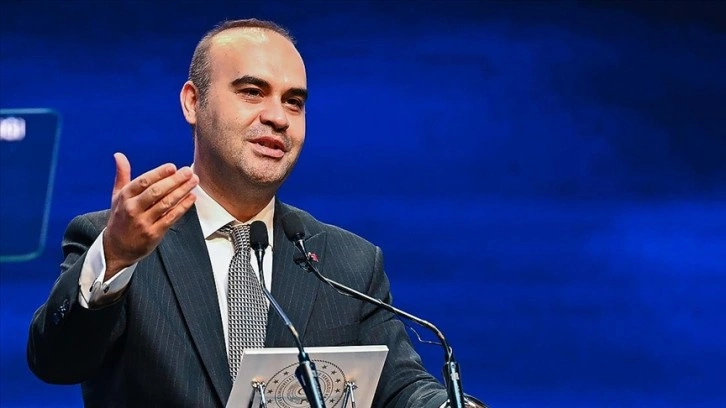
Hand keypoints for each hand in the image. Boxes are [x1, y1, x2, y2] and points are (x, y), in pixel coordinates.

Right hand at [102, 153, 198, 279]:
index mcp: (125, 197)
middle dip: (174, 180)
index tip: (172, 167)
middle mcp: (133, 209)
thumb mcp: (117, 196)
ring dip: (182, 191)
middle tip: (188, 171)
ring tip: (193, 181)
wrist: (116, 248)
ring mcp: (143, 222)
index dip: (159, 173)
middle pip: (156, 191)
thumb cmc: (120, 218)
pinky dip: (183, 207)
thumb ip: (122, 175)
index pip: (143, 181)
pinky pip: (171, 218)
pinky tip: (191, 197)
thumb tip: (119, 155)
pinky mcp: (153, 233)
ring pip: (166, 204)